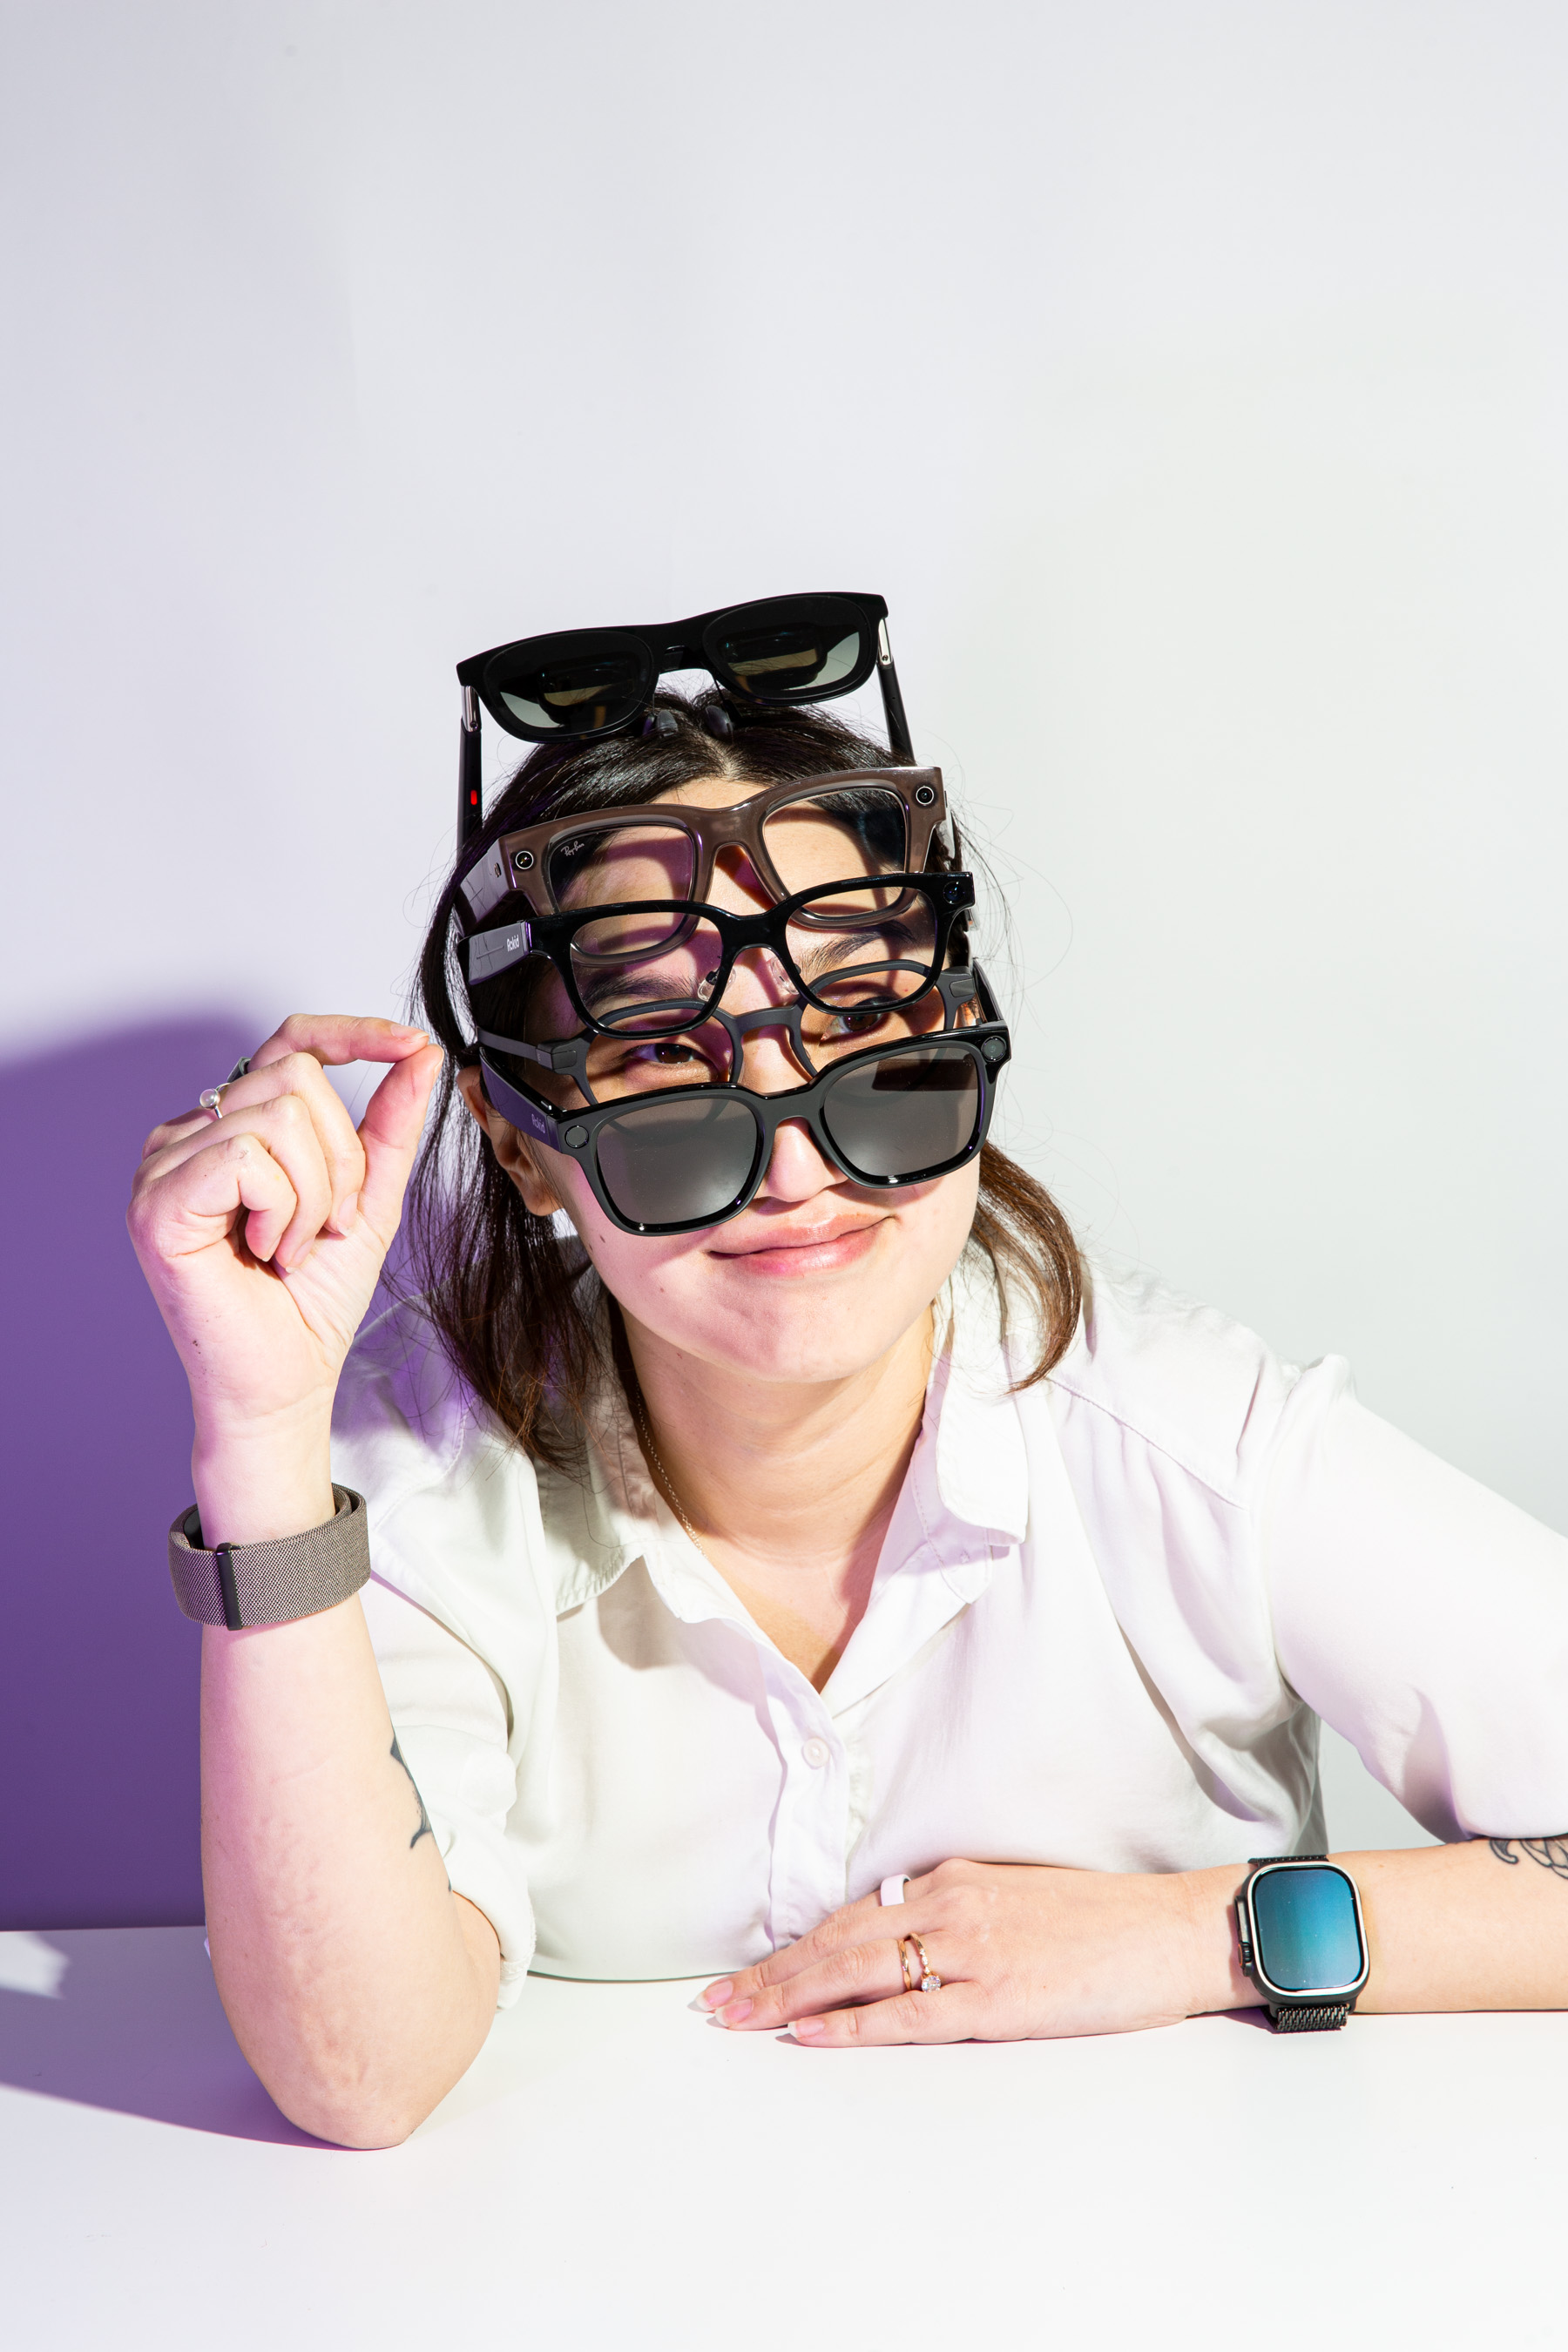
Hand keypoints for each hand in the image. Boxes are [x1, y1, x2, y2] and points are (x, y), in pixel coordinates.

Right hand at [128, 1015, 442, 1523]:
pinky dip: (282, 1208)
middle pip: (293, 1077)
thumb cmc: (312, 1303)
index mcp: (232, 1128)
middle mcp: (188, 1136)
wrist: (286, 1382)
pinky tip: (268, 1249)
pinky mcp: (157, 1201)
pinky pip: (246, 1156)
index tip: (409, 1044)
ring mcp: (164, 1165)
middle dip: (341, 1158)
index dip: (350, 1034)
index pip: (288, 1043)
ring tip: (294, 1245)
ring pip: (277, 1116)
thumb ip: (391, 1124)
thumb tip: (420, 1054)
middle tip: (327, 1225)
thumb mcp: (370, 1197)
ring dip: (315, 1194)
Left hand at [700, 1858, 1245, 2044]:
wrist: (1172, 1929)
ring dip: (789, 1995)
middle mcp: (952, 1904)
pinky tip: (809, 2031)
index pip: (853, 1915)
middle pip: (839, 1940)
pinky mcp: (998, 1996)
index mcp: (955, 1878)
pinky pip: (908, 2012)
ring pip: (858, 1972)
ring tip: (738, 2017)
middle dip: (771, 1972)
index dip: (795, 1946)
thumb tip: (899, 1932)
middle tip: (716, 2002)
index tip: (749, 1971)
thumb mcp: (1016, 1895)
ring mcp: (973, 1949)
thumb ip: (957, 1910)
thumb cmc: (1103, 1921)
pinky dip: (851, 2022)